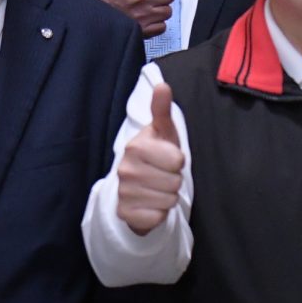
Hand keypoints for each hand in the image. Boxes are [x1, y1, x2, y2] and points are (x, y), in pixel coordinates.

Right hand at [115, 82, 185, 233]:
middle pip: (175, 182)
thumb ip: (162, 110)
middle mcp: (125, 169)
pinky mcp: (125, 213)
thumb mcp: (162, 132)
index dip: (178, 162)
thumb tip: (163, 85)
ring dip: (168, 197)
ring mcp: (124, 192)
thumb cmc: (155, 156)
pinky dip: (159, 213)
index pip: (178, 160)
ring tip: (156, 189)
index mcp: (135, 146)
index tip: (166, 160)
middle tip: (161, 176)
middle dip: (173, 180)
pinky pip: (158, 217)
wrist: (136, 188)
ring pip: (169, 200)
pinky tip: (150, 204)